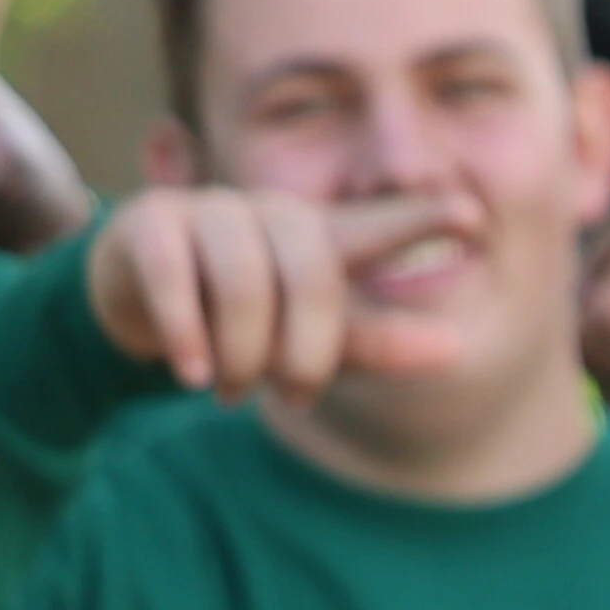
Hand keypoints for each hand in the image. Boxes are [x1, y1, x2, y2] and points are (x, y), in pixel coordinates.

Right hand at [86, 186, 474, 398]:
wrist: (136, 304)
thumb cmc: (241, 323)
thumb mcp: (311, 341)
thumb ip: (375, 344)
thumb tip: (456, 349)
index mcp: (320, 242)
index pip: (377, 227)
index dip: (423, 219)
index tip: (473, 218)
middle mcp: (271, 215)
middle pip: (312, 274)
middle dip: (305, 350)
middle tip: (289, 396)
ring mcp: (211, 212)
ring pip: (243, 279)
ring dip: (241, 352)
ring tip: (228, 389)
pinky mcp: (151, 222)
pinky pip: (175, 274)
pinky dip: (185, 333)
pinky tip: (191, 374)